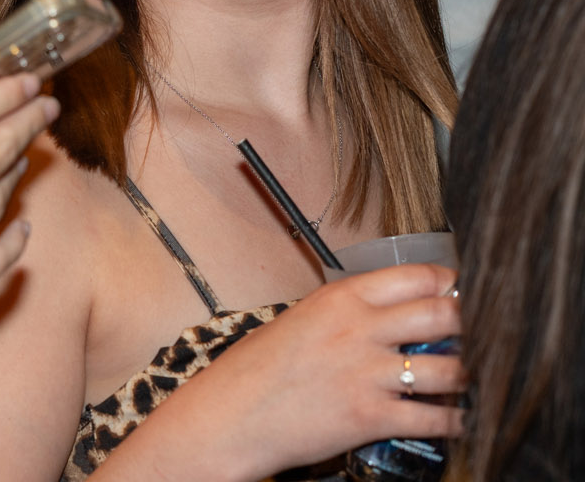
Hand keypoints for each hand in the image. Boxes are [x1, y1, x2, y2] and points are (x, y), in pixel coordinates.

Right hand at [138, 263, 464, 479]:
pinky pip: (435, 419)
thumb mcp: (298, 322)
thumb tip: (389, 316)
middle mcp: (360, 330)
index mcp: (340, 299)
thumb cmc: (254, 371)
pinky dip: (454, 421)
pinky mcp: (372, 417)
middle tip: (469, 338)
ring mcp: (368, 374)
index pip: (418, 277)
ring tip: (464, 381)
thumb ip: (344, 315)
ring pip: (450, 370)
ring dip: (465, 377)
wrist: (229, 417)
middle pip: (446, 317)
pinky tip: (455, 419)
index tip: (457, 295)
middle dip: (468, 328)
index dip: (449, 286)